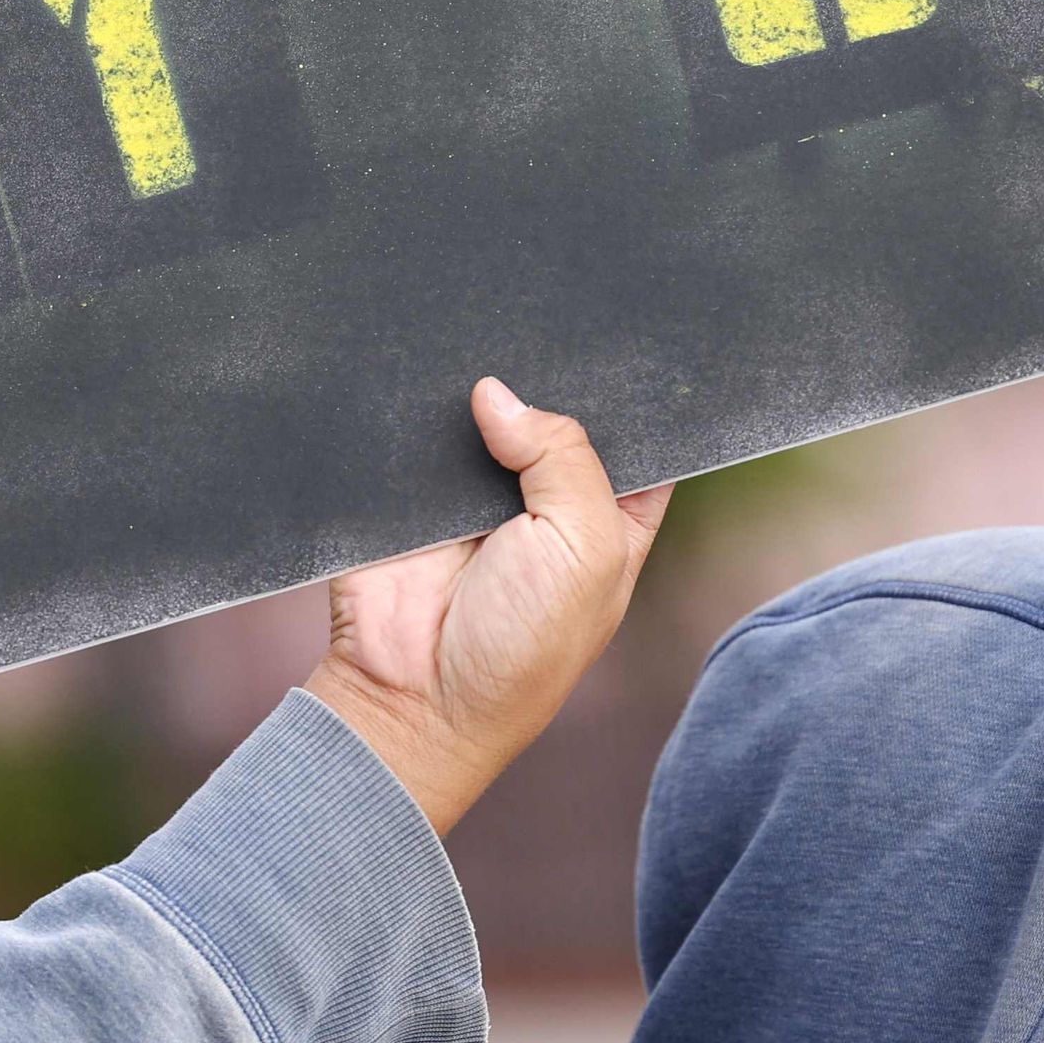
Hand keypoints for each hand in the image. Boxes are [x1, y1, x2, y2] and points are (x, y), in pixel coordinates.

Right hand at [302, 378, 673, 832]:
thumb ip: (566, 456)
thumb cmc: (521, 648)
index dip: (627, 401)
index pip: (632, 441)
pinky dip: (422, 416)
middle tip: (542, 346)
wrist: (411, 696)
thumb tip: (499, 396)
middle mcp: (545, 504)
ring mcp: (476, 496)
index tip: (620, 353)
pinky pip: (417, 433)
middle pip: (554, 416)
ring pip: (485, 415)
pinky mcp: (413, 494)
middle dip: (546, 387)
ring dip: (482, 396)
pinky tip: (433, 391)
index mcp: (608, 521)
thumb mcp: (585, 548)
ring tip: (483, 366)